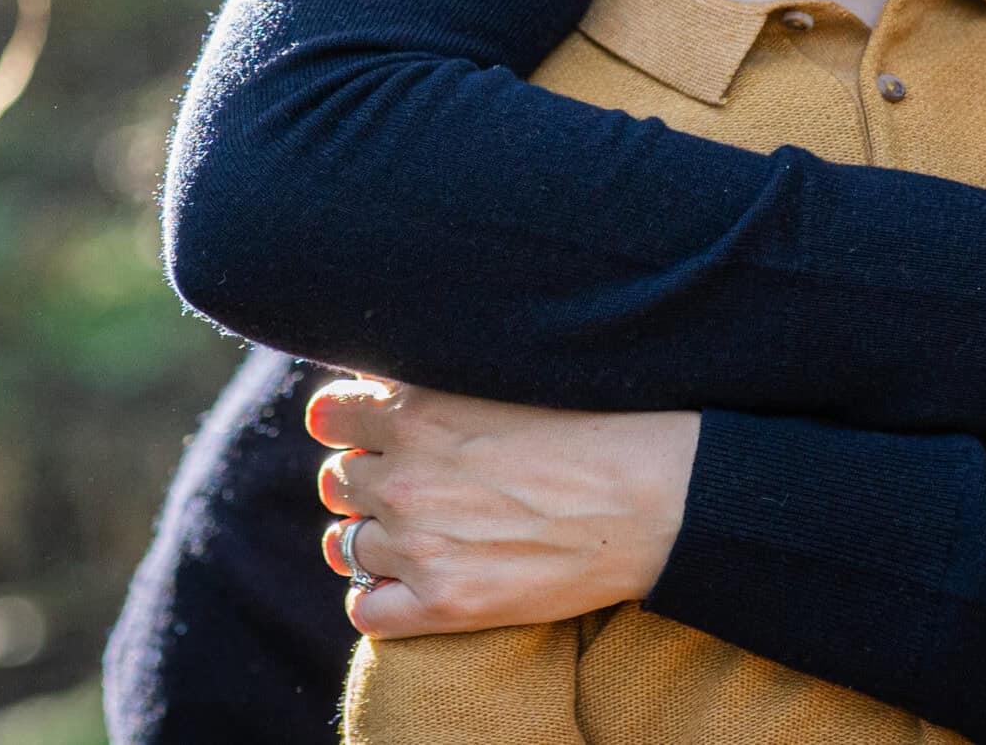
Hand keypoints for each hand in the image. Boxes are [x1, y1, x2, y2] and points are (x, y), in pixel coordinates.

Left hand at [307, 378, 700, 637]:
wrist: (656, 499)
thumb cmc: (599, 425)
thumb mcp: (505, 377)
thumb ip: (438, 381)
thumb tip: (388, 383)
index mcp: (416, 411)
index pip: (330, 415)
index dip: (352, 423)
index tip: (377, 432)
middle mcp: (405, 477)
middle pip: (338, 481)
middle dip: (369, 481)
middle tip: (417, 485)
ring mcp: (419, 544)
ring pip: (345, 545)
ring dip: (373, 539)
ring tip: (418, 536)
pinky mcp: (444, 604)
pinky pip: (365, 609)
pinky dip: (378, 599)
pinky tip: (412, 585)